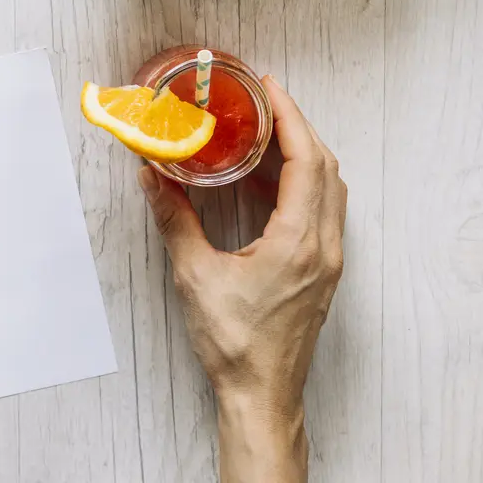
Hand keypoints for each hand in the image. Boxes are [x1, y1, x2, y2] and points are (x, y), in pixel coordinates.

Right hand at [140, 76, 345, 482]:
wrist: (262, 394)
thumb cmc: (234, 344)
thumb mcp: (196, 276)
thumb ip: (174, 220)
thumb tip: (152, 177)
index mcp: (298, 243)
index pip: (307, 162)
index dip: (290, 118)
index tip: (269, 89)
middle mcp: (323, 247)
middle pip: (326, 168)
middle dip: (298, 127)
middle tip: (265, 101)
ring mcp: (328, 260)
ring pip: (330, 189)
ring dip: (304, 154)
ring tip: (266, 134)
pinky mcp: (322, 271)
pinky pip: (321, 211)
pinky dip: (302, 184)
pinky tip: (265, 184)